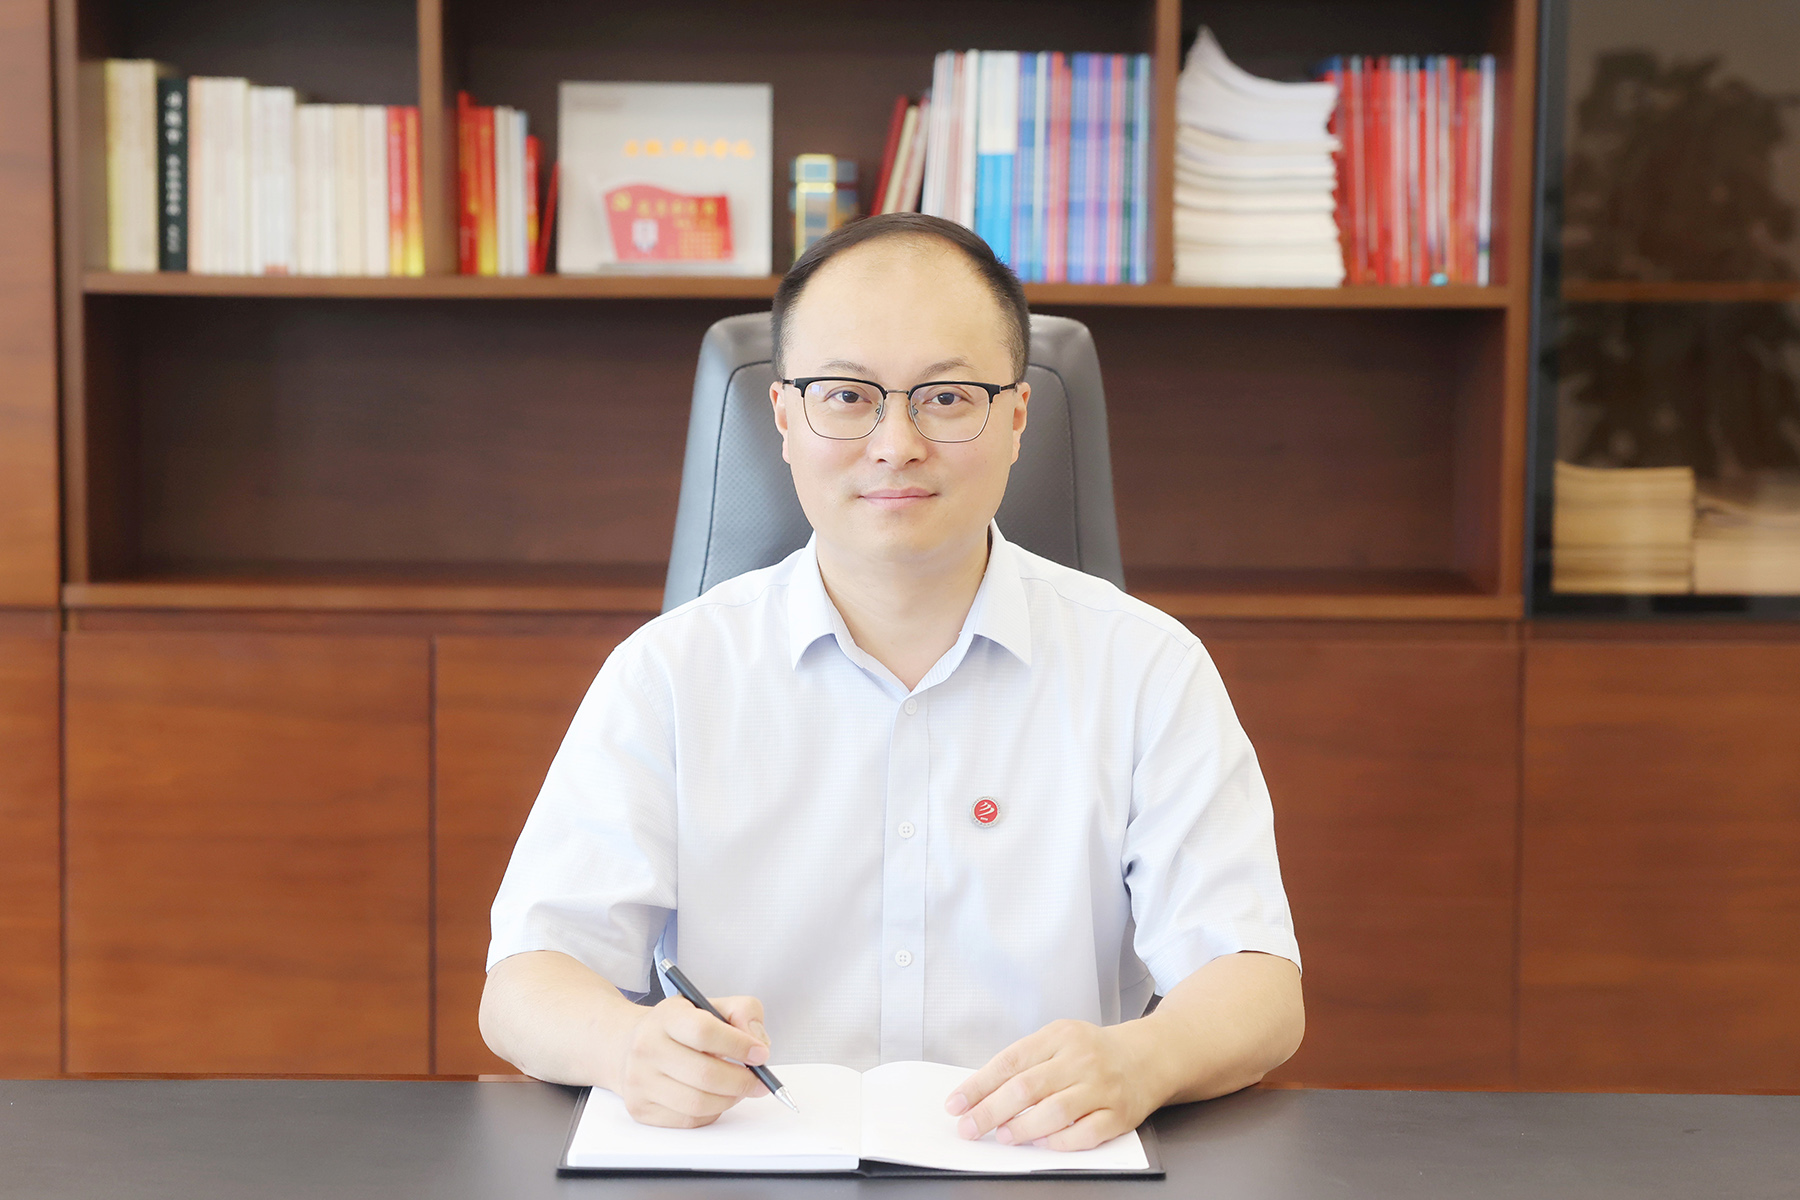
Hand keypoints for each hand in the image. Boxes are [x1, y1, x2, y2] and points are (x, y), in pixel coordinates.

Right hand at [613, 994, 771, 1127]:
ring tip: (738, 1089)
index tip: (761, 1054)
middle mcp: (646, 1048)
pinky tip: (715, 1098)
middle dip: (742, 1081)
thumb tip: (758, 1043)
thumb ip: (743, 1012)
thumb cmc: (679, 1027)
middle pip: (705, 1074)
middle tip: (759, 1081)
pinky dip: (711, 1112)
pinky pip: (688, 1120)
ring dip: (729, 1099)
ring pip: (698, 1103)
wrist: (631, 1045)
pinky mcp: (640, 1108)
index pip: (704, 1032)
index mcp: (666, 1016)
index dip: (739, 1045)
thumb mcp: (711, 1005)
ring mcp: (640, 1081)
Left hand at [944, 1019, 1163, 1151]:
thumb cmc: (1093, 1052)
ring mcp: (1102, 1087)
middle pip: (1027, 1088)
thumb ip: (1027, 1062)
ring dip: (1022, 1128)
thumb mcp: (1059, 1040)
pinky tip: (1042, 1143)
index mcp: (1060, 1035)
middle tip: (968, 1128)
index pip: (1010, 1062)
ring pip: (1054, 1112)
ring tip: (1002, 1136)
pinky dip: (1059, 1142)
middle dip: (990, 1111)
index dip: (978, 1086)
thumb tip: (981, 1094)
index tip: (955, 1104)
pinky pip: (1085, 1134)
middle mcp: (1081, 1059)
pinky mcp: (1120, 1114)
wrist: (1149, 1057)